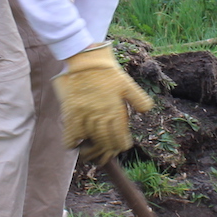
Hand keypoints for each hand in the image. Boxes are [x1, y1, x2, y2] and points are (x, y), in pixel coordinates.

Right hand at [52, 44, 152, 158]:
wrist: (87, 60)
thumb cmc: (108, 72)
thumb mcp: (127, 84)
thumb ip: (138, 99)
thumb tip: (145, 111)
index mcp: (116, 110)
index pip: (120, 136)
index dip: (121, 145)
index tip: (121, 147)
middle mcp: (101, 115)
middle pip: (105, 142)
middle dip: (106, 151)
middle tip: (105, 155)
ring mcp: (85, 115)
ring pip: (89, 141)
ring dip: (90, 151)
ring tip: (91, 154)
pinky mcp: (71, 112)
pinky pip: (71, 134)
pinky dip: (73, 143)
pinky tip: (76, 144)